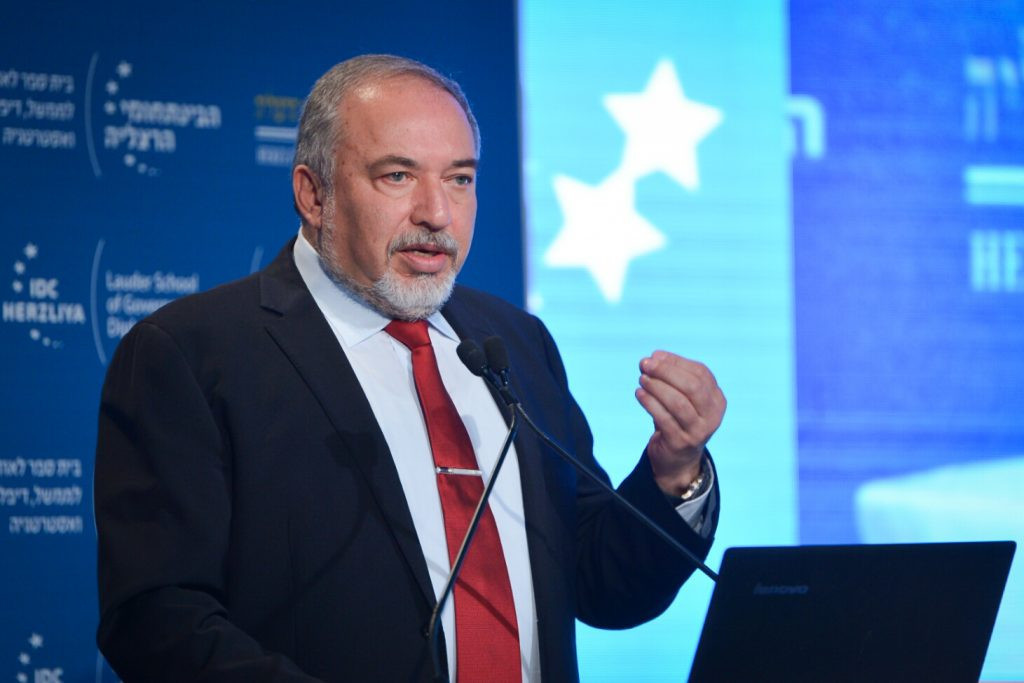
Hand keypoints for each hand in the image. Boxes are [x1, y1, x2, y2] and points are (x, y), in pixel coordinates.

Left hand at [635, 351, 725, 496]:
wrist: (678, 459)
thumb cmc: (678, 420)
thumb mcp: (681, 397)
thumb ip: (671, 377)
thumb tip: (654, 357)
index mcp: (717, 399)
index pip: (700, 373)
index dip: (676, 362)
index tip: (655, 356)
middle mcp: (712, 415)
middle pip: (692, 387)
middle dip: (666, 372)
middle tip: (645, 365)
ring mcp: (698, 431)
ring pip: (678, 403)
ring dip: (656, 387)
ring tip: (642, 379)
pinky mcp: (681, 442)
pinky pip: (664, 418)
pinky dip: (649, 403)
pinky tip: (639, 393)